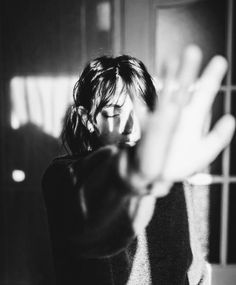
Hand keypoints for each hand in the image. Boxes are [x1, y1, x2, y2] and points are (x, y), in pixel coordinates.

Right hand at [135, 45, 234, 182]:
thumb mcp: (203, 154)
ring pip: (164, 93)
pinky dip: (137, 97)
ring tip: (170, 61)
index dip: (211, 78)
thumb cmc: (179, 164)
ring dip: (167, 78)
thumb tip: (231, 118)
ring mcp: (161, 118)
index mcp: (194, 118)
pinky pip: (141, 109)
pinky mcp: (146, 125)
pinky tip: (133, 86)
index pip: (204, 93)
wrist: (157, 175)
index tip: (219, 61)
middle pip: (184, 88)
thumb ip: (218, 138)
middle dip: (188, 70)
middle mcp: (178, 113)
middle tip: (193, 51)